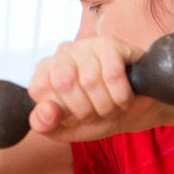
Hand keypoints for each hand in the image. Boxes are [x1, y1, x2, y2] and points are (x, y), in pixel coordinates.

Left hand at [25, 36, 161, 142]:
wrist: (134, 113)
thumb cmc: (96, 117)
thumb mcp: (66, 129)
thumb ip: (44, 124)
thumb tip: (46, 110)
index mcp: (44, 72)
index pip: (39, 88)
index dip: (62, 110)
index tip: (74, 116)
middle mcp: (63, 54)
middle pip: (65, 82)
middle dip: (85, 110)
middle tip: (96, 113)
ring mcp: (87, 46)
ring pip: (91, 80)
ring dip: (106, 107)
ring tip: (111, 107)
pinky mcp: (111, 44)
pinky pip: (113, 75)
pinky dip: (121, 97)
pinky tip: (124, 98)